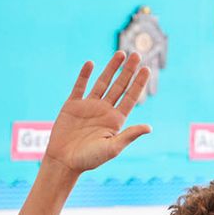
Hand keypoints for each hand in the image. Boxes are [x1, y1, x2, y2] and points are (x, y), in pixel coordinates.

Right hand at [42, 53, 150, 175]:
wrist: (64, 161)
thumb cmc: (90, 159)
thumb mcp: (112, 148)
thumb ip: (129, 135)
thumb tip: (149, 127)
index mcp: (116, 120)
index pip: (131, 97)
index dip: (139, 83)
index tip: (147, 68)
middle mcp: (105, 110)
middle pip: (119, 86)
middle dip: (128, 70)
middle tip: (137, 54)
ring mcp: (89, 106)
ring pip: (102, 83)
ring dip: (111, 68)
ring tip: (121, 54)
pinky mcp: (73, 105)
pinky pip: (80, 87)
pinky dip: (85, 75)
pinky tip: (91, 64)